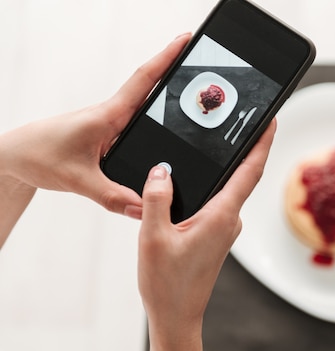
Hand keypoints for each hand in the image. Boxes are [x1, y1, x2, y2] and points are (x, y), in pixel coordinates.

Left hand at [0, 33, 191, 217]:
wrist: (14, 156)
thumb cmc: (39, 157)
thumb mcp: (78, 180)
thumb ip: (113, 196)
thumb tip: (143, 208)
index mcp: (108, 115)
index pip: (144, 80)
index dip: (167, 58)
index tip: (186, 41)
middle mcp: (111, 114)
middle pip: (150, 86)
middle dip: (175, 69)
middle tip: (200, 60)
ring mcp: (109, 123)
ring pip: (143, 105)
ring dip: (165, 92)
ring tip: (190, 88)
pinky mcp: (106, 134)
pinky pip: (135, 122)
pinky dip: (153, 116)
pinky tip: (164, 123)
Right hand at [138, 119, 275, 335]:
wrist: (177, 316)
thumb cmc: (167, 284)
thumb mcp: (153, 237)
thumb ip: (156, 200)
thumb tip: (161, 170)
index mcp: (221, 216)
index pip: (250, 171)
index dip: (263, 143)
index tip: (271, 121)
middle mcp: (229, 220)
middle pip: (243, 176)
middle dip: (247, 147)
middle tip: (243, 119)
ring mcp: (225, 229)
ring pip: (230, 189)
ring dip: (228, 167)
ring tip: (218, 142)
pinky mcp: (217, 236)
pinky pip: (219, 202)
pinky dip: (214, 186)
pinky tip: (196, 181)